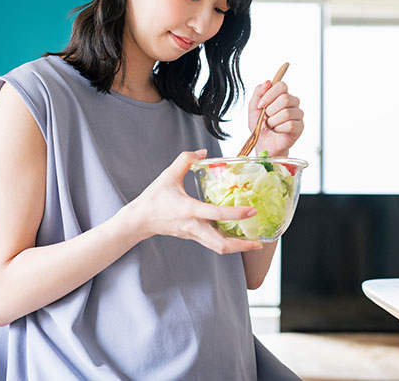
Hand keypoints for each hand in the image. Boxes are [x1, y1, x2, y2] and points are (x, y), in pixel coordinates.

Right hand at [122, 149, 263, 253]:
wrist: (140, 220)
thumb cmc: (153, 198)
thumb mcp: (168, 175)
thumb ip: (185, 160)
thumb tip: (202, 151)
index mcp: (188, 210)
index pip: (216, 214)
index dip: (236, 213)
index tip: (252, 211)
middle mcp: (193, 226)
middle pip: (220, 244)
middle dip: (241, 245)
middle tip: (258, 242)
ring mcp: (193, 234)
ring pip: (218, 248)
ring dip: (237, 248)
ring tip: (253, 244)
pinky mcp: (193, 237)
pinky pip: (213, 244)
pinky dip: (227, 244)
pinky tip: (237, 238)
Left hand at [249, 80, 303, 156]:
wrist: (263, 143)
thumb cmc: (260, 125)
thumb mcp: (253, 107)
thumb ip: (258, 93)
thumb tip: (267, 82)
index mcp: (282, 94)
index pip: (281, 85)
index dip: (270, 95)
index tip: (261, 105)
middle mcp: (293, 102)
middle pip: (285, 99)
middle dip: (270, 110)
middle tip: (266, 118)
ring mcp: (298, 114)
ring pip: (286, 113)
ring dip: (273, 121)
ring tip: (271, 125)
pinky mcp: (299, 126)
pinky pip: (290, 125)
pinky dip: (279, 129)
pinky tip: (277, 131)